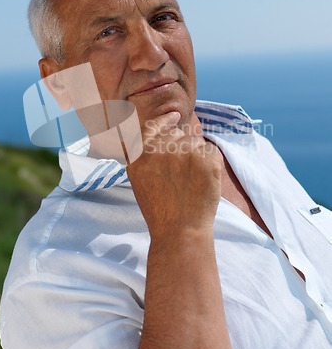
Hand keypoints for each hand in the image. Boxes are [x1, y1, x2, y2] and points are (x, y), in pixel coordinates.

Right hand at [127, 111, 221, 241]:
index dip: (165, 120)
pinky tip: (204, 181)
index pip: (153, 126)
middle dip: (183, 147)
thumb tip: (161, 129)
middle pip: (178, 134)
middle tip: (183, 174)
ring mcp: (184, 152)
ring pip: (196, 141)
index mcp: (141, 154)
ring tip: (192, 181)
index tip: (175, 116)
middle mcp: (161, 149)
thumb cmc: (160, 209)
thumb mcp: (138, 178)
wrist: (180, 231)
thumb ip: (142, 152)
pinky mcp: (205, 159)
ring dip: (197, 155)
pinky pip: (211, 150)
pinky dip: (211, 163)